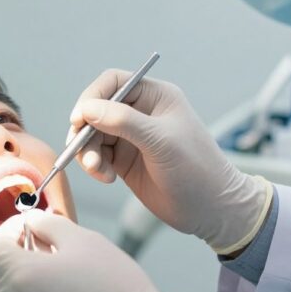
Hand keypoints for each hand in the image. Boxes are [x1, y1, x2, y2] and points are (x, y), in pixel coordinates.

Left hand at [0, 210, 194, 291]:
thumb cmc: (114, 284)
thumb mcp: (83, 240)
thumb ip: (48, 224)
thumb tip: (30, 221)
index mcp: (22, 275)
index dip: (9, 235)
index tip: (29, 232)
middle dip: (10, 260)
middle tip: (39, 252)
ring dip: (18, 285)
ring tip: (51, 277)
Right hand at [70, 70, 271, 253]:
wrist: (211, 209)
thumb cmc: (196, 169)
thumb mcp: (160, 141)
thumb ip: (123, 121)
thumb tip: (87, 109)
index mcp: (155, 96)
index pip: (112, 82)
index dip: (92, 97)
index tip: (79, 119)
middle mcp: (140, 112)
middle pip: (96, 109)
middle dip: (85, 130)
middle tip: (80, 150)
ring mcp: (131, 136)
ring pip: (92, 134)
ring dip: (87, 151)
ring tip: (98, 171)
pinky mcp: (124, 160)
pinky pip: (96, 154)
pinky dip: (93, 165)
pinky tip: (107, 178)